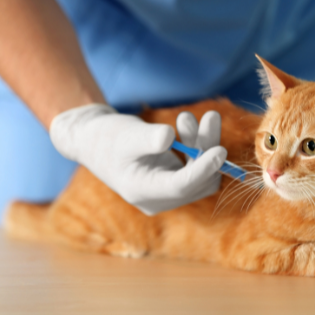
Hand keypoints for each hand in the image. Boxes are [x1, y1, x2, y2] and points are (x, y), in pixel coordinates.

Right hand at [50, 104, 226, 214]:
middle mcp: (157, 198)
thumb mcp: (126, 134)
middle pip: (198, 180)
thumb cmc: (106, 136)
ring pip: (201, 174)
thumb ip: (146, 138)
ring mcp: (166, 192)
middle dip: (207, 148)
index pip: (181, 186)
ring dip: (204, 145)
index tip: (219, 150)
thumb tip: (168, 137)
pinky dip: (197, 147)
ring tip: (194, 117)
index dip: (202, 169)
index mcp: (142, 192)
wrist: (94, 141)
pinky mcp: (172, 182)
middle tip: (210, 116)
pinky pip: (196, 169)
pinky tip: (186, 125)